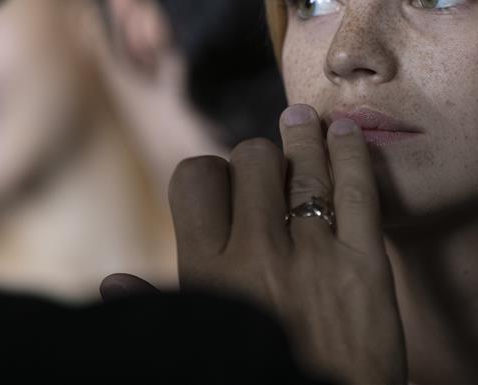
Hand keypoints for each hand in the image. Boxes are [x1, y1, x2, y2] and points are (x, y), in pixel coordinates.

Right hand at [169, 104, 406, 384]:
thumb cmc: (255, 383)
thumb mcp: (192, 354)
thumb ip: (156, 313)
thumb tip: (110, 286)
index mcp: (207, 271)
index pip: (196, 179)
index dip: (209, 170)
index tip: (223, 180)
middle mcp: (258, 252)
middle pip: (254, 160)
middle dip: (258, 155)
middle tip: (268, 161)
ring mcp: (317, 255)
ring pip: (305, 168)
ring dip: (302, 135)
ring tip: (302, 119)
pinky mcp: (367, 266)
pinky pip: (359, 192)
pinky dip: (352, 154)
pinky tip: (345, 131)